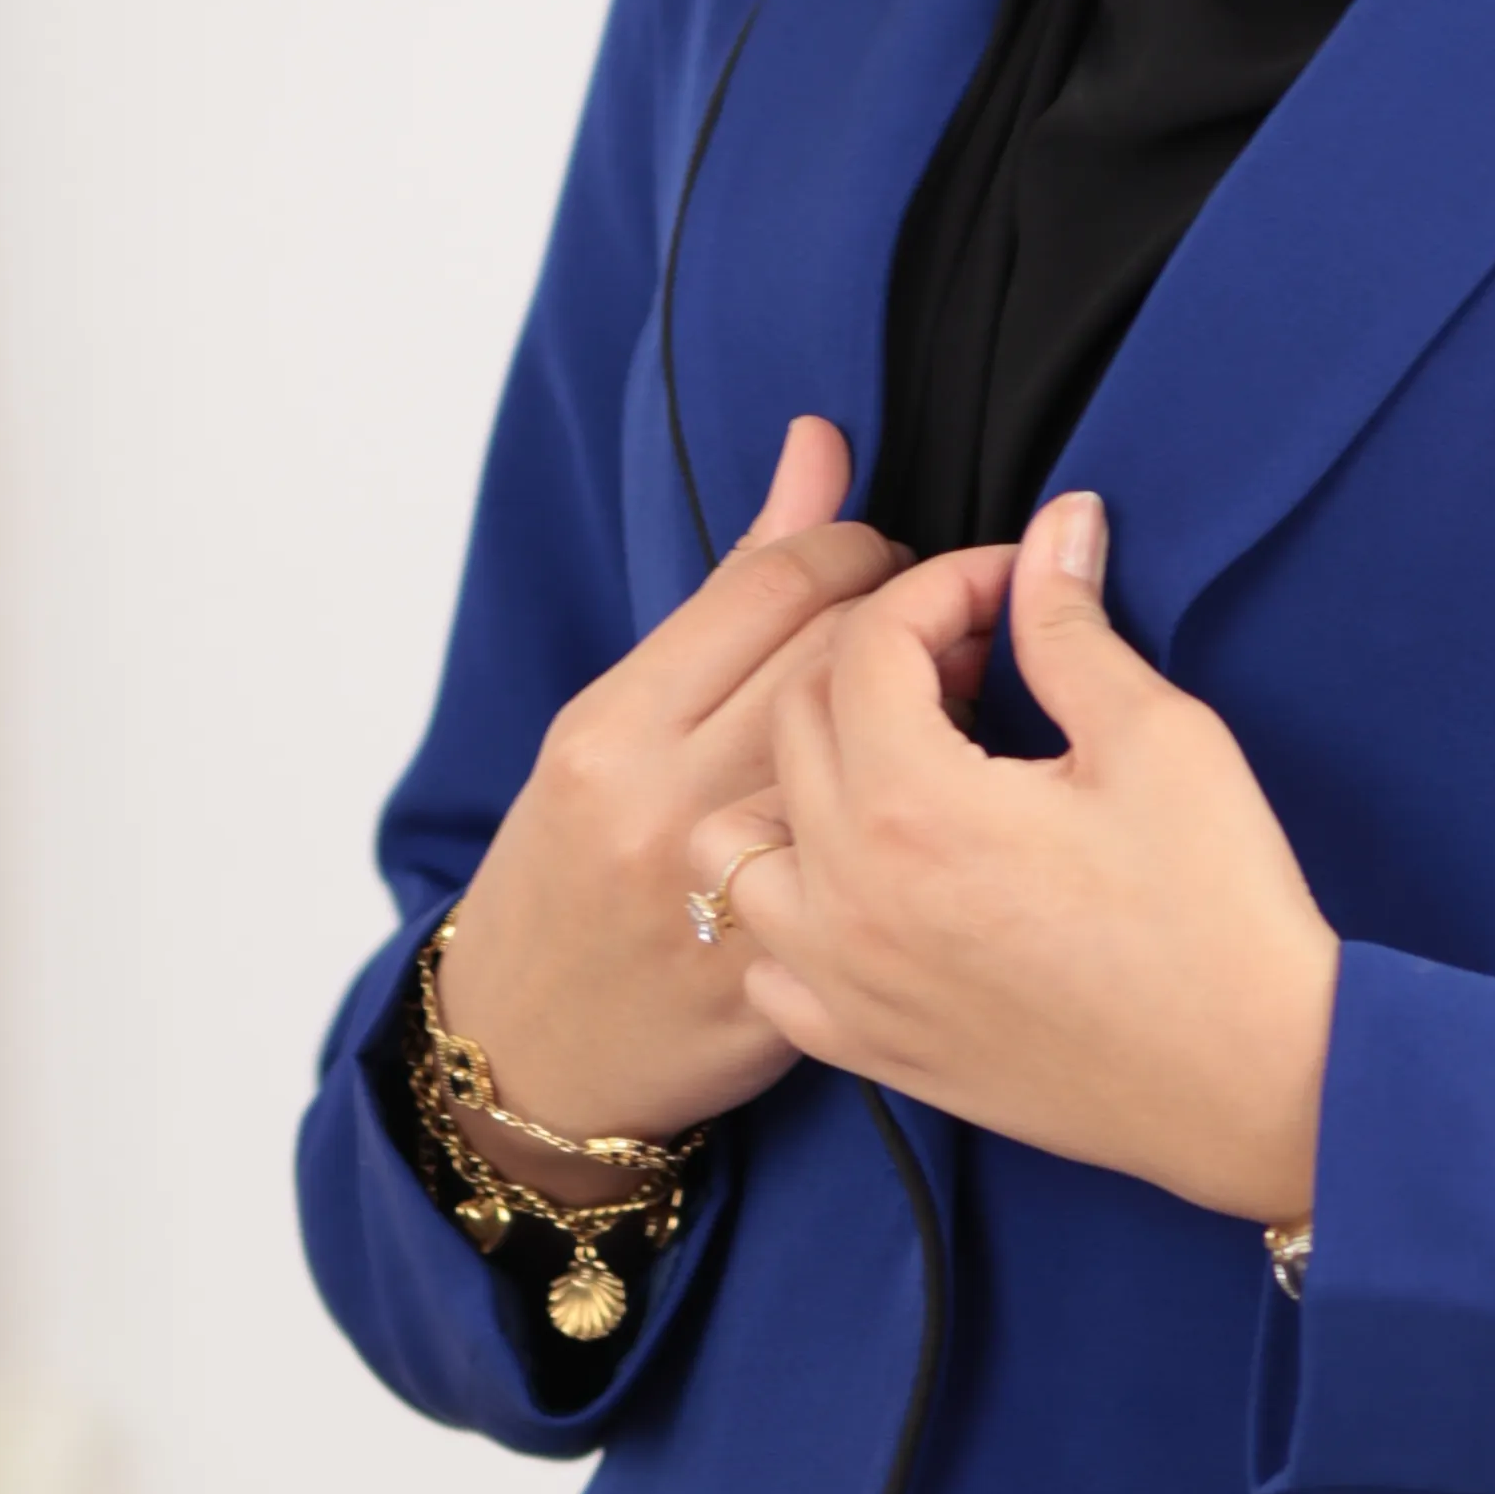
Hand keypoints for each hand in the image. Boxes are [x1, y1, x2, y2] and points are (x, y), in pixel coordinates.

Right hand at [441, 417, 955, 1162]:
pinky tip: (954, 797)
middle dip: (919, 617)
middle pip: (843, 657)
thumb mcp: (620, 717)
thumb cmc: (577, 862)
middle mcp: (664, 806)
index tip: (890, 563)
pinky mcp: (791, 980)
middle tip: (950, 621)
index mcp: (614, 728)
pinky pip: (894, 867)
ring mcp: (729, 901)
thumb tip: (821, 444)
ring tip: (958, 698)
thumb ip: (737, 582)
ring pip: (883, 758)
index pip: (781, 582)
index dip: (865, 551)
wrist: (536, 1049)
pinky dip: (940, 811)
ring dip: (946, 706)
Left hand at [733, 494, 1337, 1223]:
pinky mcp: (865, 1044)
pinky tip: (877, 884)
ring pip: (740, 842)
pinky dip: (798, 905)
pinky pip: (769, 959)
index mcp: (914, 804)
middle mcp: (849, 892)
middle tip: (979, 655)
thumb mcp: (1160, 740)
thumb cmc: (1218, 914)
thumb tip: (1055, 528)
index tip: (1010, 583)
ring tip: (901, 765)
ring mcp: (845, 979)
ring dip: (803, 779)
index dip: (942, 584)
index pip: (871, 641)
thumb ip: (1073, 627)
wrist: (1250, 1083)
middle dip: (878, 658)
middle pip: (797, 718)